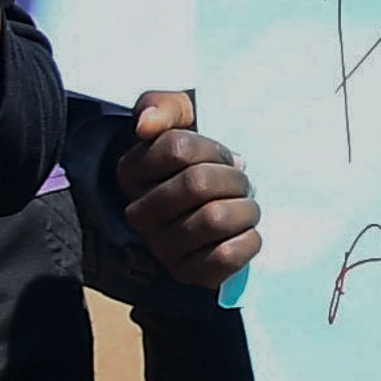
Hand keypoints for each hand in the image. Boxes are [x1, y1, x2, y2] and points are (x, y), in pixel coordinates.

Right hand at [116, 89, 260, 290]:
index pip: (178, 149)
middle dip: (233, 178)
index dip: (210, 148)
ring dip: (246, 208)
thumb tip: (146, 124)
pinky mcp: (190, 274)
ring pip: (216, 219)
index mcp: (131, 173)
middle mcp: (139, 214)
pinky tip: (246, 232)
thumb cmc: (202, 157)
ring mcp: (162, 248)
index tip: (217, 155)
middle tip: (239, 182)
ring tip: (244, 207)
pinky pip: (228, 255)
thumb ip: (162, 106)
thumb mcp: (183, 119)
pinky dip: (250, 240)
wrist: (221, 205)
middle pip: (198, 183)